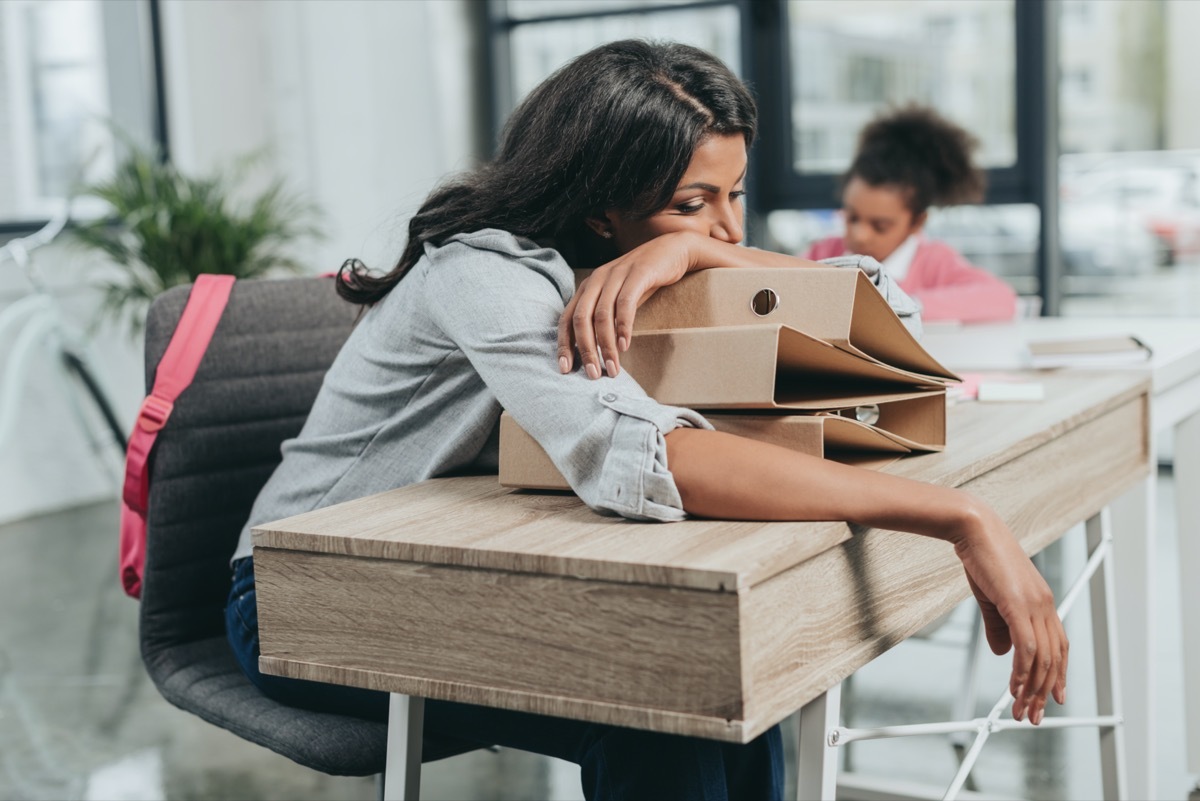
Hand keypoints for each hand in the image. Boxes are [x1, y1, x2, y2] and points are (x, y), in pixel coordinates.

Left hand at [557, 231, 697, 378]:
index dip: (564, 344)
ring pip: (602, 315)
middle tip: (593, 374)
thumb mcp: (617, 297)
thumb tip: (592, 351)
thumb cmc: (643, 280)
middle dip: (585, 350)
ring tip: (612, 368)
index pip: (567, 318)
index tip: (565, 369)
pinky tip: (625, 346)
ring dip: (606, 345)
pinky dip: (623, 327)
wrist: (672, 251)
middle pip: (581, 319)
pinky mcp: (637, 274)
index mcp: (587, 287)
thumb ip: (603, 317)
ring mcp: (616, 275)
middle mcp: (597, 280)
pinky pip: (625, 304)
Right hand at [954, 501, 1067, 724]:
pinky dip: (1022, 671)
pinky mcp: (1018, 605)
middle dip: (1045, 691)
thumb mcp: (991, 598)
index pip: (1058, 647)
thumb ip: (999, 627)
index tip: (1053, 698)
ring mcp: (1035, 605)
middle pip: (1054, 659)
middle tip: (1034, 715)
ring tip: (1022, 708)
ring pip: (1042, 659)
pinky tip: (1014, 686)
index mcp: (1043, 602)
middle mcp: (1046, 605)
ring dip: (1033, 688)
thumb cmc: (982, 558)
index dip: (1059, 675)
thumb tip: (1002, 652)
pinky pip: (1026, 647)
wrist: (975, 529)